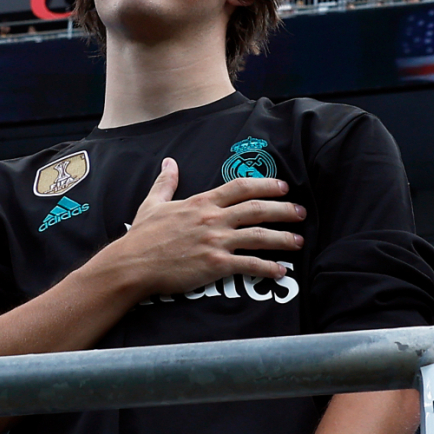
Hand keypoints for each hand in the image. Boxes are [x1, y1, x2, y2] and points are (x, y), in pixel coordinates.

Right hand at [95, 159, 303, 299]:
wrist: (132, 264)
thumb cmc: (142, 236)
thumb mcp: (153, 203)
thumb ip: (165, 182)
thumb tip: (168, 162)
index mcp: (202, 202)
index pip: (241, 187)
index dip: (266, 185)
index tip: (283, 187)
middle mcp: (213, 219)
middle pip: (257, 209)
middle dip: (284, 210)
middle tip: (301, 212)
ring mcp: (216, 242)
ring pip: (259, 236)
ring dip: (283, 238)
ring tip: (299, 241)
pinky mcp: (215, 265)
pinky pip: (249, 264)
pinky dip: (268, 268)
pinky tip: (281, 270)